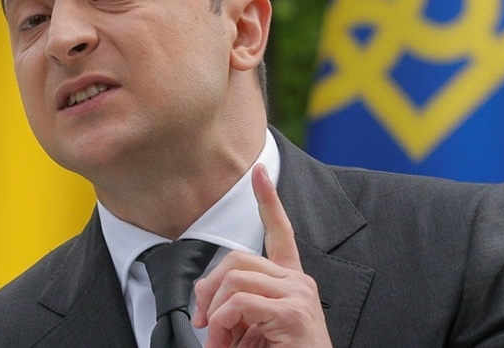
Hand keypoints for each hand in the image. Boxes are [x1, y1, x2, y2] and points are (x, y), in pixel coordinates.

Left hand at [193, 164, 331, 346]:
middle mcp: (298, 282)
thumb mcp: (256, 328)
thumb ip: (239, 306)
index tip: (259, 172)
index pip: (280, 231)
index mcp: (290, 282)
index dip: (268, 199)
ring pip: (236, 279)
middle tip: (205, 321)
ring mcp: (298, 295)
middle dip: (211, 287)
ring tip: (218, 341)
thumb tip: (209, 302)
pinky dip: (223, 324)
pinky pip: (240, 303)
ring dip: (216, 313)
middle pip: (239, 258)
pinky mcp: (292, 312)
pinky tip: (227, 343)